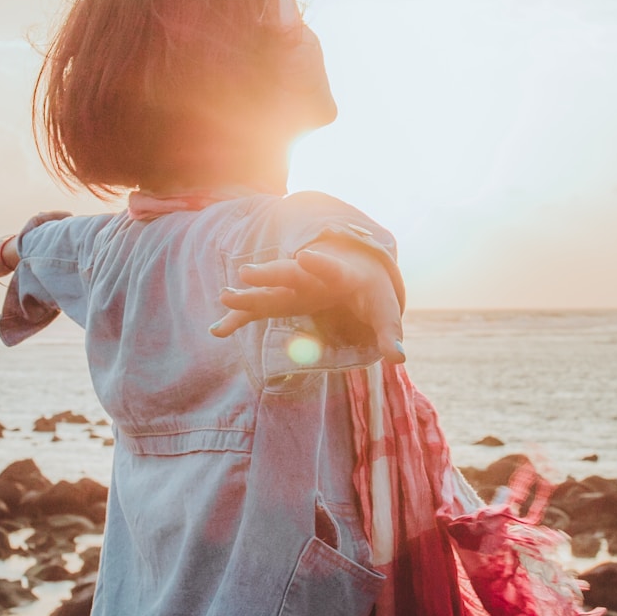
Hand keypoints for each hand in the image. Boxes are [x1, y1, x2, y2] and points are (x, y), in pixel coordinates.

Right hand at [211, 246, 405, 363]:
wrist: (356, 269)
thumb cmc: (372, 291)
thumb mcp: (385, 310)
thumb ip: (390, 333)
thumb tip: (398, 359)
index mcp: (341, 275)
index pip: (331, 268)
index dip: (320, 264)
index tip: (305, 256)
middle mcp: (313, 277)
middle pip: (290, 274)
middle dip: (270, 273)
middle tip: (246, 272)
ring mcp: (295, 288)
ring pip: (269, 289)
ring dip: (248, 295)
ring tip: (224, 296)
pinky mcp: (285, 300)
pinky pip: (259, 310)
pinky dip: (240, 318)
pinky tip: (218, 330)